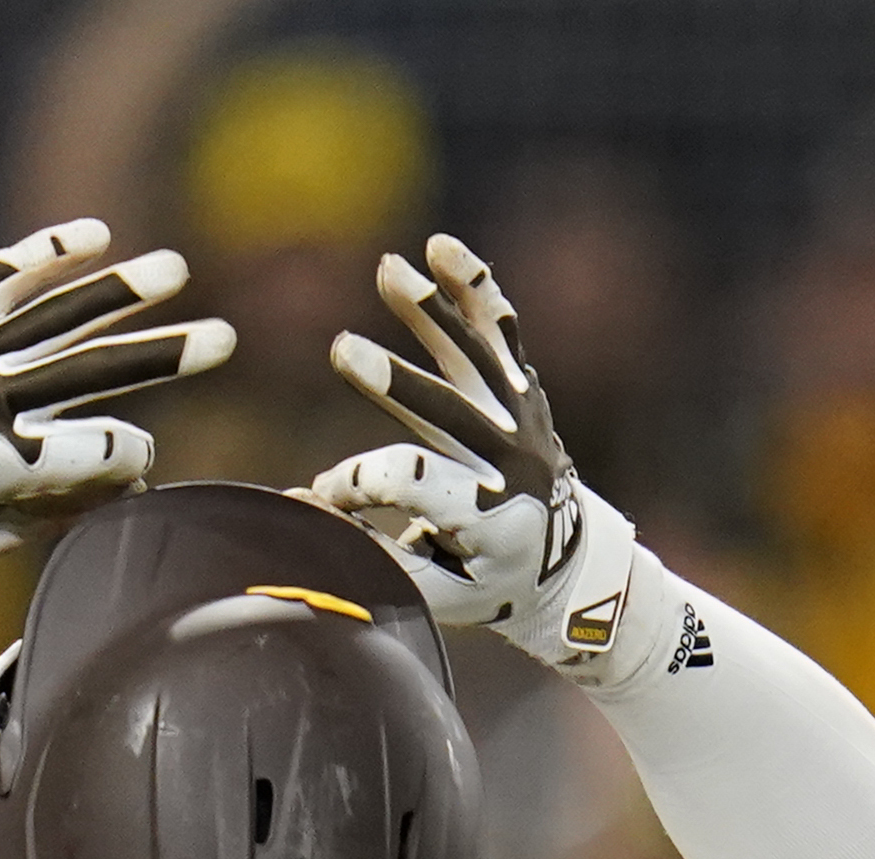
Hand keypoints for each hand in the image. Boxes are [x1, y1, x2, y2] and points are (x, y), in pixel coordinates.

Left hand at [0, 219, 233, 558]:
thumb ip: (45, 510)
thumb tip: (114, 480)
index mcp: (5, 462)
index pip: (102, 449)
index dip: (133, 457)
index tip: (137, 464)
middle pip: (96, 372)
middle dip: (166, 356)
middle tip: (225, 340)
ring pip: (56, 315)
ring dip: (121, 293)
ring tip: (174, 270)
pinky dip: (44, 254)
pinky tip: (95, 235)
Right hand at [314, 237, 640, 667]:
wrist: (570, 567)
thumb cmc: (487, 585)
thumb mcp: (438, 594)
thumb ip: (376, 555)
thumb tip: (303, 506)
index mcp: (493, 522)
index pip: (415, 484)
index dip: (357, 483)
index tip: (322, 494)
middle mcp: (515, 466)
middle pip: (451, 414)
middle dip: (395, 383)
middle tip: (342, 351)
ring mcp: (523, 421)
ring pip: (475, 359)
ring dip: (428, 314)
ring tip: (388, 269)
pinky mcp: (523, 391)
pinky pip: (501, 332)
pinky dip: (474, 289)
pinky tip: (441, 248)